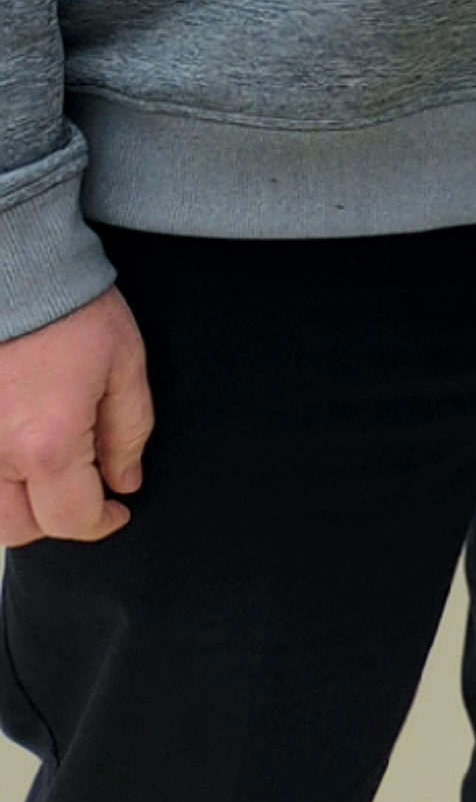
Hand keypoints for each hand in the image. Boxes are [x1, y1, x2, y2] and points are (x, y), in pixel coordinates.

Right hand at [0, 288, 152, 545]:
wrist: (19, 272)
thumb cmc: (75, 312)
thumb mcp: (124, 366)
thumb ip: (129, 431)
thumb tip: (125, 482)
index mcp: (48, 444)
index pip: (72, 518)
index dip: (102, 523)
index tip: (118, 511)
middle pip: (20, 529)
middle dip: (58, 520)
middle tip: (85, 492)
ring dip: (19, 507)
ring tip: (51, 474)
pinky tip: (20, 455)